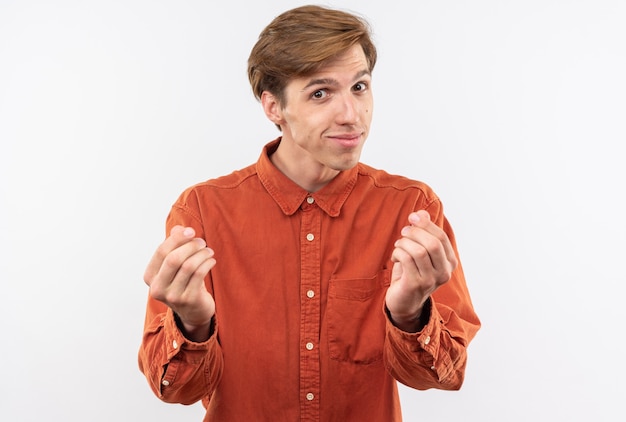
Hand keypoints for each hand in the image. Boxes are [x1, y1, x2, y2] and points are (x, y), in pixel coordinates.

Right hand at [144, 225, 215, 340]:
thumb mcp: (175, 264)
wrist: (193, 311)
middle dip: (190, 246)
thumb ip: (174, 245)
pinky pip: (200, 274)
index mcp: (149, 276)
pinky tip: (211, 260)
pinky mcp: (189, 300)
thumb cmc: (183, 282)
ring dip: (202, 254)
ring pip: (189, 266)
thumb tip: (179, 229)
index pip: (161, 251)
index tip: (191, 231)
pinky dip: (207, 263)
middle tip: (202, 242)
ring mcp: (173, 296)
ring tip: (208, 251)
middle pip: (174, 258)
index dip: (177, 238)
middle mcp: (157, 288)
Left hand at [385, 210, 457, 331]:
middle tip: (404, 232)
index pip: (441, 237)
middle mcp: (444, 273)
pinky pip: (407, 260)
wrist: (404, 302)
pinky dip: (398, 252)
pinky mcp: (415, 285)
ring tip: (399, 244)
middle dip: (415, 232)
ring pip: (419, 251)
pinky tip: (395, 256)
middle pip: (433, 244)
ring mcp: (430, 281)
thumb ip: (423, 232)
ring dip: (405, 242)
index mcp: (449, 263)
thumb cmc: (412, 272)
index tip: (412, 217)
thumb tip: (421, 213)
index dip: (426, 224)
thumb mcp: (420, 251)